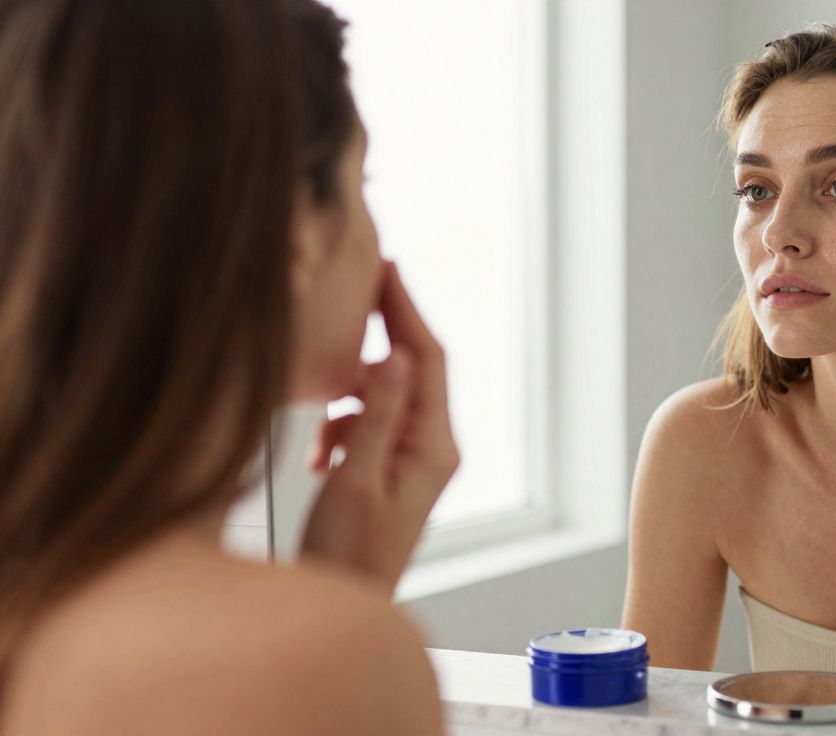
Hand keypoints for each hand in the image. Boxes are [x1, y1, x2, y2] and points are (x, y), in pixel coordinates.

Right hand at [300, 262, 459, 593]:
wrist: (346, 603)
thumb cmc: (349, 557)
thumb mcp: (357, 481)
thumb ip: (378, 417)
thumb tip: (395, 355)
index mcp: (434, 445)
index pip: (426, 358)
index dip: (405, 309)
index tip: (385, 268)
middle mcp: (433, 447)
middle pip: (412, 369)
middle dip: (379, 336)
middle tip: (348, 298)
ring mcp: (415, 459)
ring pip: (386, 396)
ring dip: (350, 397)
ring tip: (318, 423)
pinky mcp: (392, 470)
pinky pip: (371, 425)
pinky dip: (343, 426)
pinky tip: (317, 453)